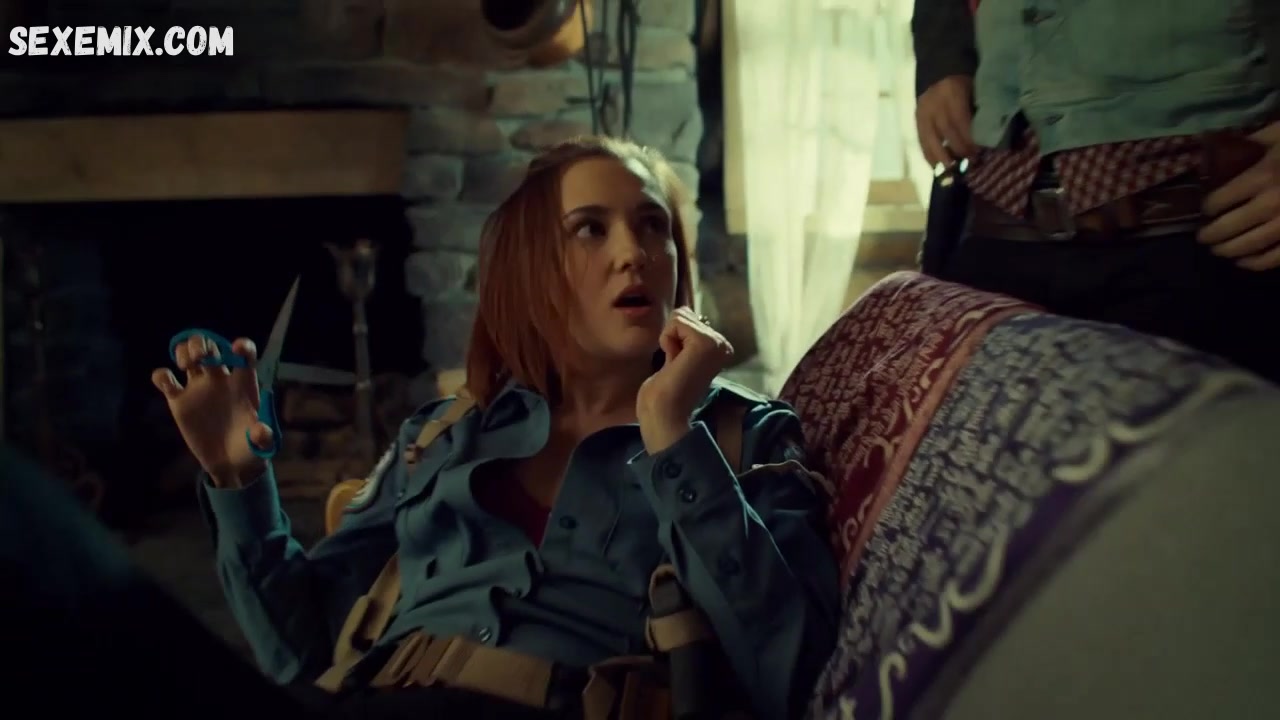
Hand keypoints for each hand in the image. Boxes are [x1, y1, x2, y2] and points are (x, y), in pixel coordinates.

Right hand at [151, 335, 270, 487]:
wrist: (228, 462)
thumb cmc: (249, 447)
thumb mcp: (261, 444)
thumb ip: (264, 436)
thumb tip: (260, 430)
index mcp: (243, 383)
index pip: (245, 355)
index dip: (243, 347)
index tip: (237, 347)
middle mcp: (220, 379)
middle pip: (211, 347)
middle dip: (202, 344)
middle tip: (199, 359)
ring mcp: (199, 387)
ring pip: (188, 354)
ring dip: (184, 351)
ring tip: (186, 366)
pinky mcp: (179, 401)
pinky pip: (165, 380)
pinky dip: (161, 375)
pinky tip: (167, 384)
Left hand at [637, 308, 734, 454]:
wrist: (663, 414)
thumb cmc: (663, 392)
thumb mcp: (675, 355)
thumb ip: (682, 336)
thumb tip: (683, 311)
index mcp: (719, 349)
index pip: (688, 320)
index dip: (673, 340)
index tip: (677, 366)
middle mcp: (723, 345)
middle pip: (685, 315)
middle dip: (671, 339)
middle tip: (675, 367)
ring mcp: (717, 344)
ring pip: (680, 317)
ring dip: (669, 340)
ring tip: (675, 366)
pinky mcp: (705, 344)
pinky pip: (677, 322)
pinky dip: (667, 340)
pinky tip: (673, 362)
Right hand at [915, 75, 977, 168]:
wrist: (939, 69)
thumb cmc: (963, 81)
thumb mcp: (974, 88)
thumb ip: (977, 109)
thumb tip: (985, 136)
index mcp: (952, 93)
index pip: (960, 121)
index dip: (968, 139)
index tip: (978, 151)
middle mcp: (935, 104)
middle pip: (946, 132)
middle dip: (959, 150)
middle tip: (970, 162)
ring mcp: (923, 112)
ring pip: (930, 139)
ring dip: (941, 158)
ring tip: (951, 171)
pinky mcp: (916, 119)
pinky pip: (921, 141)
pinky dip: (929, 156)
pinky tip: (937, 167)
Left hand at [1200, 122, 1279, 270]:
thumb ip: (1253, 142)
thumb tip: (1224, 148)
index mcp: (1262, 176)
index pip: (1219, 200)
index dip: (1207, 208)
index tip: (1205, 210)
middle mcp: (1271, 203)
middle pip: (1227, 227)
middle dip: (1210, 235)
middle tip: (1203, 237)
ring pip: (1248, 246)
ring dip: (1227, 251)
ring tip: (1218, 250)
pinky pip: (1275, 258)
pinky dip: (1256, 263)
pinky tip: (1244, 262)